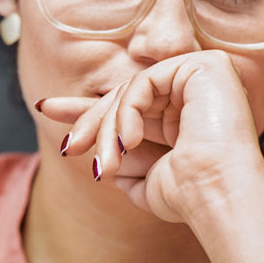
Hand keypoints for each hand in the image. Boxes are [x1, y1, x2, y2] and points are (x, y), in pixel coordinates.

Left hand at [38, 50, 263, 223]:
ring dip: (108, 127)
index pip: (131, 104)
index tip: (47, 108)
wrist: (217, 196)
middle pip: (127, 94)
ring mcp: (203, 75)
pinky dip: (127, 111)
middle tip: (69, 145)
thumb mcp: (142, 175)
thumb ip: (121, 154)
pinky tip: (128, 141)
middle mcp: (195, 90)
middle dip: (90, 120)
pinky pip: (144, 81)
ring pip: (132, 89)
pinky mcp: (206, 65)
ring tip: (106, 162)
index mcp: (184, 115)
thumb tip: (92, 142)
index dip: (88, 109)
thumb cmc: (188, 195)